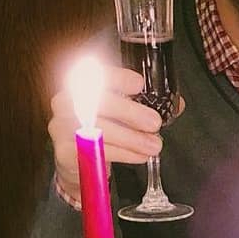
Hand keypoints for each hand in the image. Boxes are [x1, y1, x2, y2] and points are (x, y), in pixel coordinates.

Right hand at [48, 64, 164, 201]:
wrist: (77, 163)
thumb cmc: (102, 130)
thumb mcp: (122, 114)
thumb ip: (145, 105)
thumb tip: (177, 104)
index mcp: (80, 85)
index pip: (96, 74)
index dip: (117, 78)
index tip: (139, 84)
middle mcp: (66, 102)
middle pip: (97, 103)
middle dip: (130, 112)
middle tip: (154, 123)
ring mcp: (61, 127)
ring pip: (99, 129)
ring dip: (131, 138)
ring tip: (154, 145)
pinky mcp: (64, 151)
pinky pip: (96, 151)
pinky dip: (123, 154)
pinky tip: (139, 156)